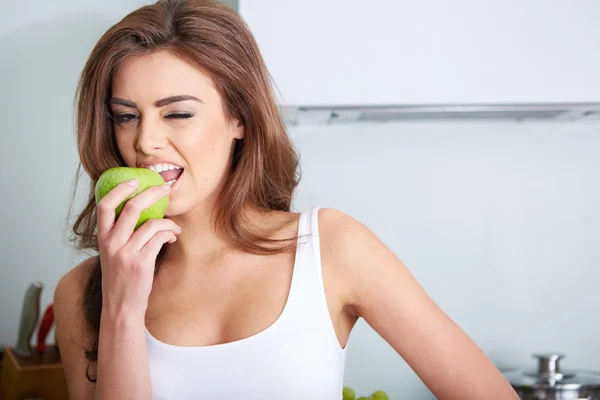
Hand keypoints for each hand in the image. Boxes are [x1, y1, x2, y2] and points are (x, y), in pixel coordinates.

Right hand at [96, 179, 180, 317]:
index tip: (134, 181)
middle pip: (132, 208)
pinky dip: (170, 234)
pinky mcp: (141, 263)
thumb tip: (140, 210)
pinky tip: (172, 237)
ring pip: (152, 224)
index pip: (104, 206)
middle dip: (152, 194)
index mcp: (103, 238)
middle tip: (165, 189)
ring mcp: (126, 253)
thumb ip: (119, 234)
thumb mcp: (112, 254)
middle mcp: (112, 243)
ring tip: (174, 227)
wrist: (121, 307)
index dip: (119, 190)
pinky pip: (160, 238)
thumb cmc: (120, 278)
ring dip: (168, 222)